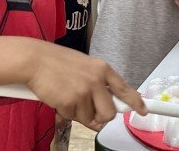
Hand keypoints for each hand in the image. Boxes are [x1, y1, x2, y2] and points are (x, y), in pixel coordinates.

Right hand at [26, 42, 145, 130]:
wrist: (35, 59)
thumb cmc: (56, 62)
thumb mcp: (84, 66)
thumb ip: (96, 83)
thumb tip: (104, 106)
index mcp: (102, 69)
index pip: (125, 89)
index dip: (136, 103)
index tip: (143, 110)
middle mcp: (96, 80)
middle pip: (110, 113)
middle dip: (101, 117)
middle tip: (89, 112)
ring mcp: (84, 92)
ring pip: (91, 119)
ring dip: (80, 115)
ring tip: (68, 98)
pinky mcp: (70, 102)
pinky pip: (73, 118)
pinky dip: (66, 113)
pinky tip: (59, 98)